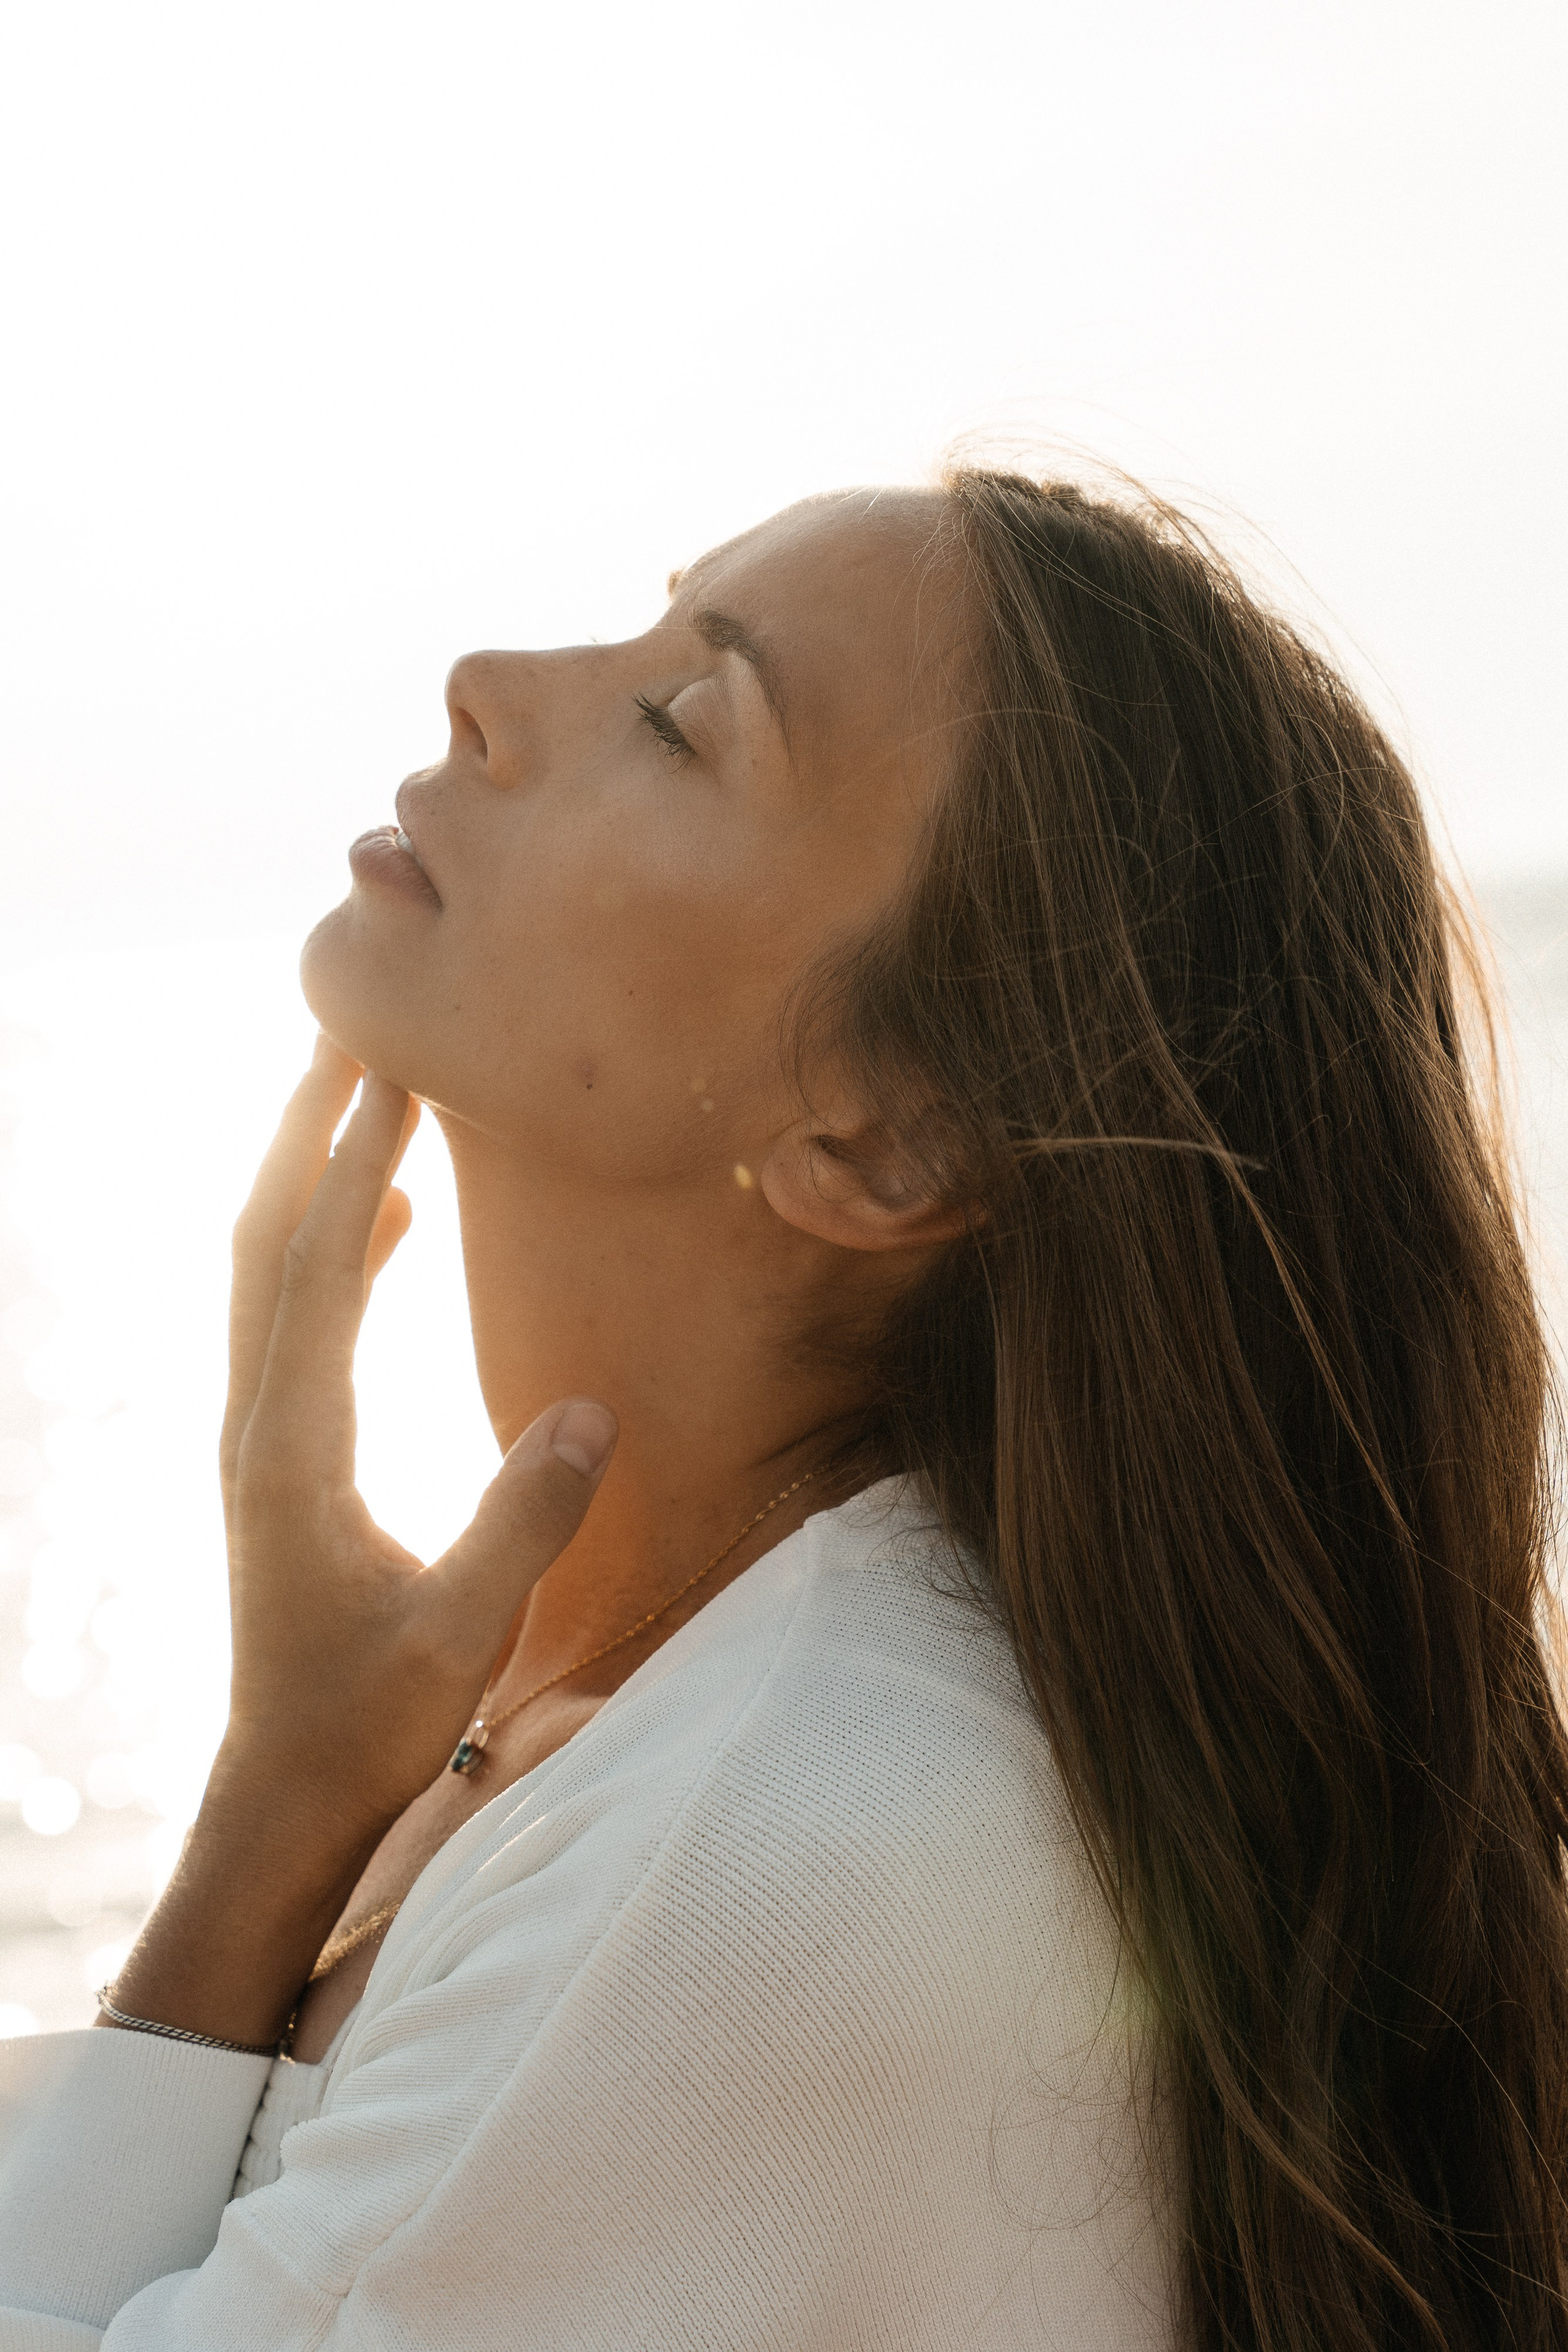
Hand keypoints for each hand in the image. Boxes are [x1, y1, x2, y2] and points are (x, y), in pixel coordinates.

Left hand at [218, 1034, 617, 1843]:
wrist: (280, 1789)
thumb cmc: (365, 1719)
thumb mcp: (458, 1631)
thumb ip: (522, 1522)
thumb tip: (591, 1410)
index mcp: (293, 1452)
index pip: (319, 1273)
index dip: (353, 1164)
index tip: (391, 1068)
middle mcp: (259, 1425)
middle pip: (264, 1241)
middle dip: (304, 1130)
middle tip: (350, 1030)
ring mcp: (260, 1435)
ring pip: (266, 1270)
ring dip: (306, 1174)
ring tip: (360, 1092)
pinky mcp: (279, 1451)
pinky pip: (292, 1313)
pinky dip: (326, 1240)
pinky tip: (380, 1218)